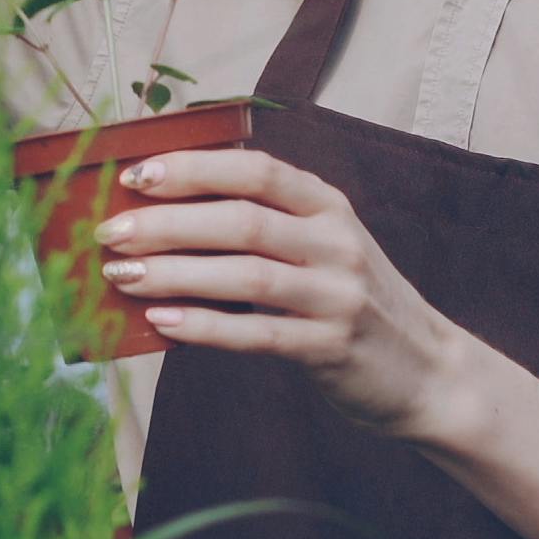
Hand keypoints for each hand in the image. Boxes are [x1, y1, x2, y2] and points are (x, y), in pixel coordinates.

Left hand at [96, 148, 466, 439]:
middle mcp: (336, 242)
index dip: (193, 168)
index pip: (256, 170)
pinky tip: (161, 321)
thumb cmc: (353, 302)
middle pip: (241, 220)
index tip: (135, 175)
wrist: (428, 371)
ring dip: (174, 273)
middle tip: (109, 231)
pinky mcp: (332, 347)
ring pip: (245, 274)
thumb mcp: (323, 248)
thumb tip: (165, 216)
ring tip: (120, 276)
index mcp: (328, 205)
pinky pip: (257, 334)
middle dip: (166, 223)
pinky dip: (205, 326)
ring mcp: (338, 295)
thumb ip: (266, 227)